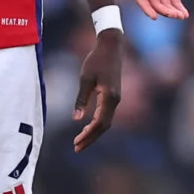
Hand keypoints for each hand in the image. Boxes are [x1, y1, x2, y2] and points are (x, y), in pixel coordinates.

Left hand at [72, 29, 122, 150]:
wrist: (111, 46)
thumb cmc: (96, 60)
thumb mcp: (85, 78)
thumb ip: (81, 99)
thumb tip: (76, 119)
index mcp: (109, 97)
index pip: (99, 123)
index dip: (88, 135)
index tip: (76, 143)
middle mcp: (115, 100)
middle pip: (104, 126)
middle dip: (91, 138)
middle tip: (76, 148)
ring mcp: (116, 99)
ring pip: (106, 122)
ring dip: (94, 132)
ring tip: (80, 140)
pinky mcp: (114, 96)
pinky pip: (107, 115)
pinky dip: (97, 123)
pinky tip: (87, 126)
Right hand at [133, 0, 188, 19]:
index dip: (146, 8)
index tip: (154, 16)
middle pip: (155, 3)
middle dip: (164, 11)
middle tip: (174, 15)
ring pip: (165, 4)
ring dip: (172, 11)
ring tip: (181, 15)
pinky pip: (174, 0)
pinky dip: (178, 7)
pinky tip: (184, 14)